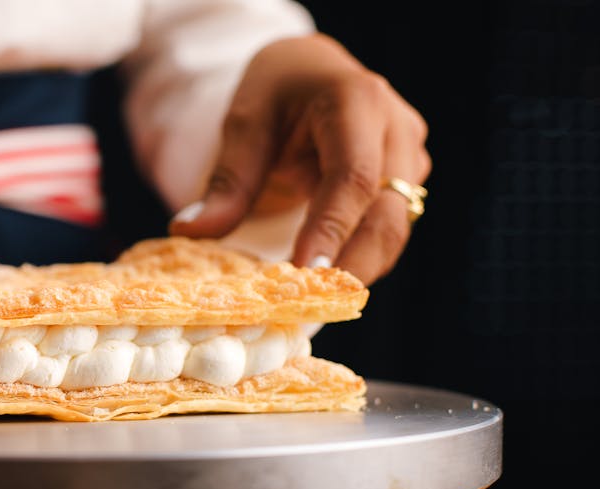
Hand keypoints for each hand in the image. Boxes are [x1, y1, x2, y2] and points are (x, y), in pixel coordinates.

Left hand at [169, 34, 429, 285]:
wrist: (312, 72)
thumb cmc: (277, 92)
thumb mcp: (244, 122)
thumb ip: (227, 180)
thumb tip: (190, 230)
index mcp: (356, 100)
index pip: (352, 175)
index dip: (332, 229)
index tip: (307, 274)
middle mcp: (396, 127)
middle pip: (387, 212)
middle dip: (352, 265)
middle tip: (310, 306)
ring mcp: (410, 155)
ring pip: (395, 228)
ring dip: (358, 268)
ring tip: (313, 302)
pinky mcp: (408, 180)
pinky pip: (389, 228)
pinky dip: (359, 258)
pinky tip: (324, 283)